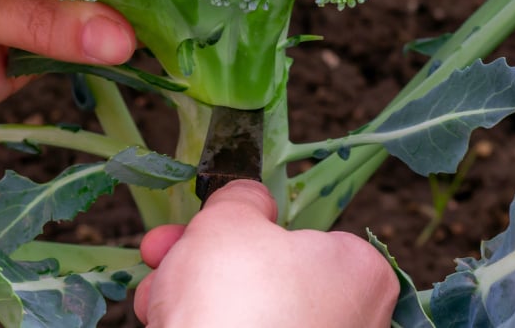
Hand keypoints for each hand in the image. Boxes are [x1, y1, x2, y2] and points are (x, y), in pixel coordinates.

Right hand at [133, 181, 397, 326]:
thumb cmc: (235, 299)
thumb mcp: (230, 220)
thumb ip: (242, 199)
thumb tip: (248, 199)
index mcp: (359, 272)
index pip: (306, 236)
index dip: (247, 226)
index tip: (209, 223)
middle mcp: (353, 321)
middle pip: (268, 275)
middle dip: (205, 259)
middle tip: (166, 249)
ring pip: (248, 312)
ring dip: (194, 294)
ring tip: (155, 292)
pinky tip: (165, 322)